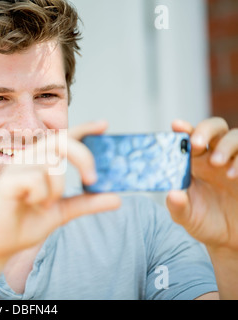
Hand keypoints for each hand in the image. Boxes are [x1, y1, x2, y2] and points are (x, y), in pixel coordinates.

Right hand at [0, 121, 121, 261]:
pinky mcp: (7, 180)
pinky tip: (28, 204)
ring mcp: (15, 167)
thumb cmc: (26, 224)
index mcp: (40, 162)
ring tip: (44, 205)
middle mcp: (27, 159)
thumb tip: (117, 199)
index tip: (104, 125)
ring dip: (56, 189)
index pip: (63, 139)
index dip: (83, 129)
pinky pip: (36, 179)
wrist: (0, 246)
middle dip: (82, 157)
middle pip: (61, 141)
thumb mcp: (63, 212)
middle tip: (92, 180)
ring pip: (51, 164)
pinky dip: (40, 196)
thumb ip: (86, 203)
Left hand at [167, 117, 237, 250]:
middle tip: (196, 143)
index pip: (188, 138)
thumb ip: (178, 207)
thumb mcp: (187, 218)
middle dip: (205, 130)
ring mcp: (236, 162)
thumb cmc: (205, 222)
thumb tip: (172, 194)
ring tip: (217, 163)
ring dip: (226, 146)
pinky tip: (235, 174)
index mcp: (195, 162)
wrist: (231, 238)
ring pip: (236, 137)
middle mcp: (216, 156)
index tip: (176, 126)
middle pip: (215, 128)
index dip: (183, 129)